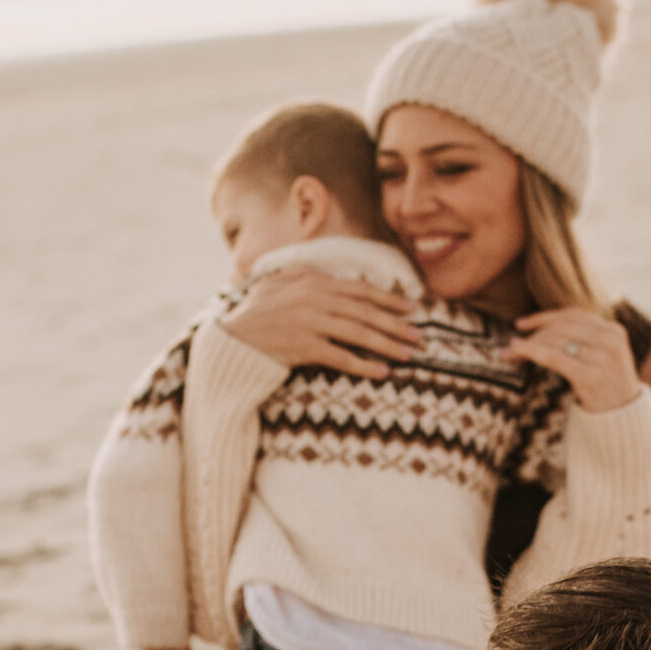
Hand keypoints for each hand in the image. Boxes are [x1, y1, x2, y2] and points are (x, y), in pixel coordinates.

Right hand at [219, 268, 418, 377]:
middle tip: (420, 337)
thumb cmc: (256, 313)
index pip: (361, 290)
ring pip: (359, 334)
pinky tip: (382, 372)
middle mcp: (316, 299)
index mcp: (314, 282)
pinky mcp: (303, 347)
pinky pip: (341, 358)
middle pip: (366, 312)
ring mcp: (310, 323)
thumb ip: (304, 277)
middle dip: (396, 325)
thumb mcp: (279, 284)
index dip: (389, 299)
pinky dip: (363, 365)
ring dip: (387, 345)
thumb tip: (329, 277)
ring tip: (408, 355)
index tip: (412, 309)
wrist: (230, 337)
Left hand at [507, 307, 637, 413]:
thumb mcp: (603, 357)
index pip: (572, 315)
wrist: (625, 417)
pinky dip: (532, 352)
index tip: (521, 324)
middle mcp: (610, 339)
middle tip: (510, 345)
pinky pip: (554, 358)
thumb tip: (541, 329)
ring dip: (528, 345)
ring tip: (508, 353)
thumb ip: (584, 340)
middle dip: (533, 334)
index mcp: (613, 330)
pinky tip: (516, 352)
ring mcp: (602, 357)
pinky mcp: (591, 375)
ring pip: (555, 341)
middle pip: (561, 328)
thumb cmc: (606, 387)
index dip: (544, 317)